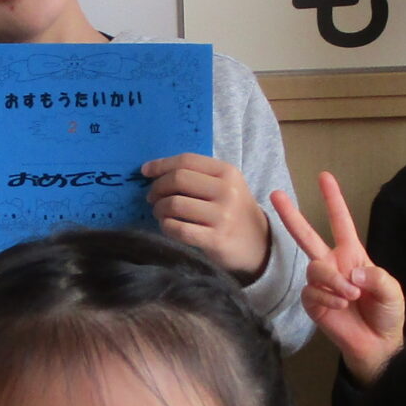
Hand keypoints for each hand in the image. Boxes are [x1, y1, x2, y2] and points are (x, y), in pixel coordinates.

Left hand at [143, 153, 269, 279]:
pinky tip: (168, 226)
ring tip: (160, 213)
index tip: (145, 171)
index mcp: (228, 172)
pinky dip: (166, 226)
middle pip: (178, 179)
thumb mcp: (226, 186)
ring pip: (174, 204)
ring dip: (159, 209)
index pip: (187, 160)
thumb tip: (153, 170)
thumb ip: (198, 175)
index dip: (161, 164)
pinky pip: (178, 229)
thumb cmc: (234, 211)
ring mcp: (222, 216)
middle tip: (152, 197)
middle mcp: (227, 191)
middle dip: (157, 188)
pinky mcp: (215, 239)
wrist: (260, 245)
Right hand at [269, 173, 405, 383]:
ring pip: (314, 268)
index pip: (341, 222)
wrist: (377, 345)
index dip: (333, 200)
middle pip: (307, 235)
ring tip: (350, 296)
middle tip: (275, 194)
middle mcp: (333, 264)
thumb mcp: (391, 290)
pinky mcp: (312, 303)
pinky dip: (328, 297)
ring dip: (333, 281)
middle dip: (292, 215)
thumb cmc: (387, 314)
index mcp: (353, 255)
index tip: (324, 177)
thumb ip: (376, 277)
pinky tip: (340, 305)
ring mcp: (321, 283)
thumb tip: (352, 271)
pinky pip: (311, 292)